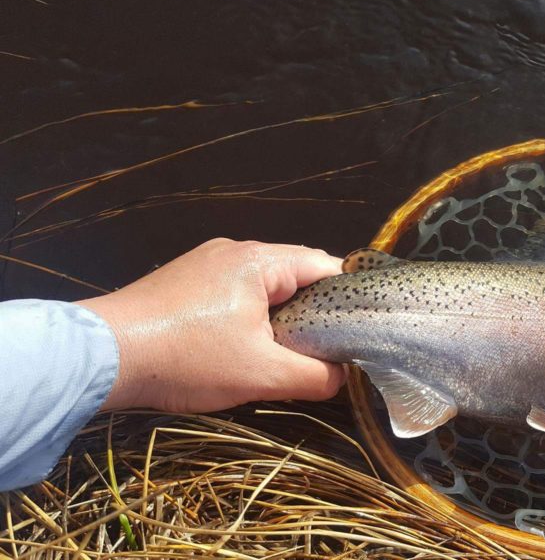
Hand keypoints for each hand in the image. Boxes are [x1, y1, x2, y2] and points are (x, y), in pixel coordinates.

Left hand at [78, 238, 346, 412]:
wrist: (102, 358)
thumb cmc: (188, 359)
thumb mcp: (262, 375)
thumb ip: (315, 376)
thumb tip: (343, 378)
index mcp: (259, 260)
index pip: (326, 267)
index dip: (348, 300)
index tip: (357, 333)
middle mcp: (235, 251)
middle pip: (295, 275)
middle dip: (312, 313)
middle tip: (322, 351)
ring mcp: (205, 263)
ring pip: (263, 287)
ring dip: (278, 318)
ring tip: (283, 354)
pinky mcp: (183, 281)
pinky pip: (234, 293)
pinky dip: (248, 317)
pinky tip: (241, 348)